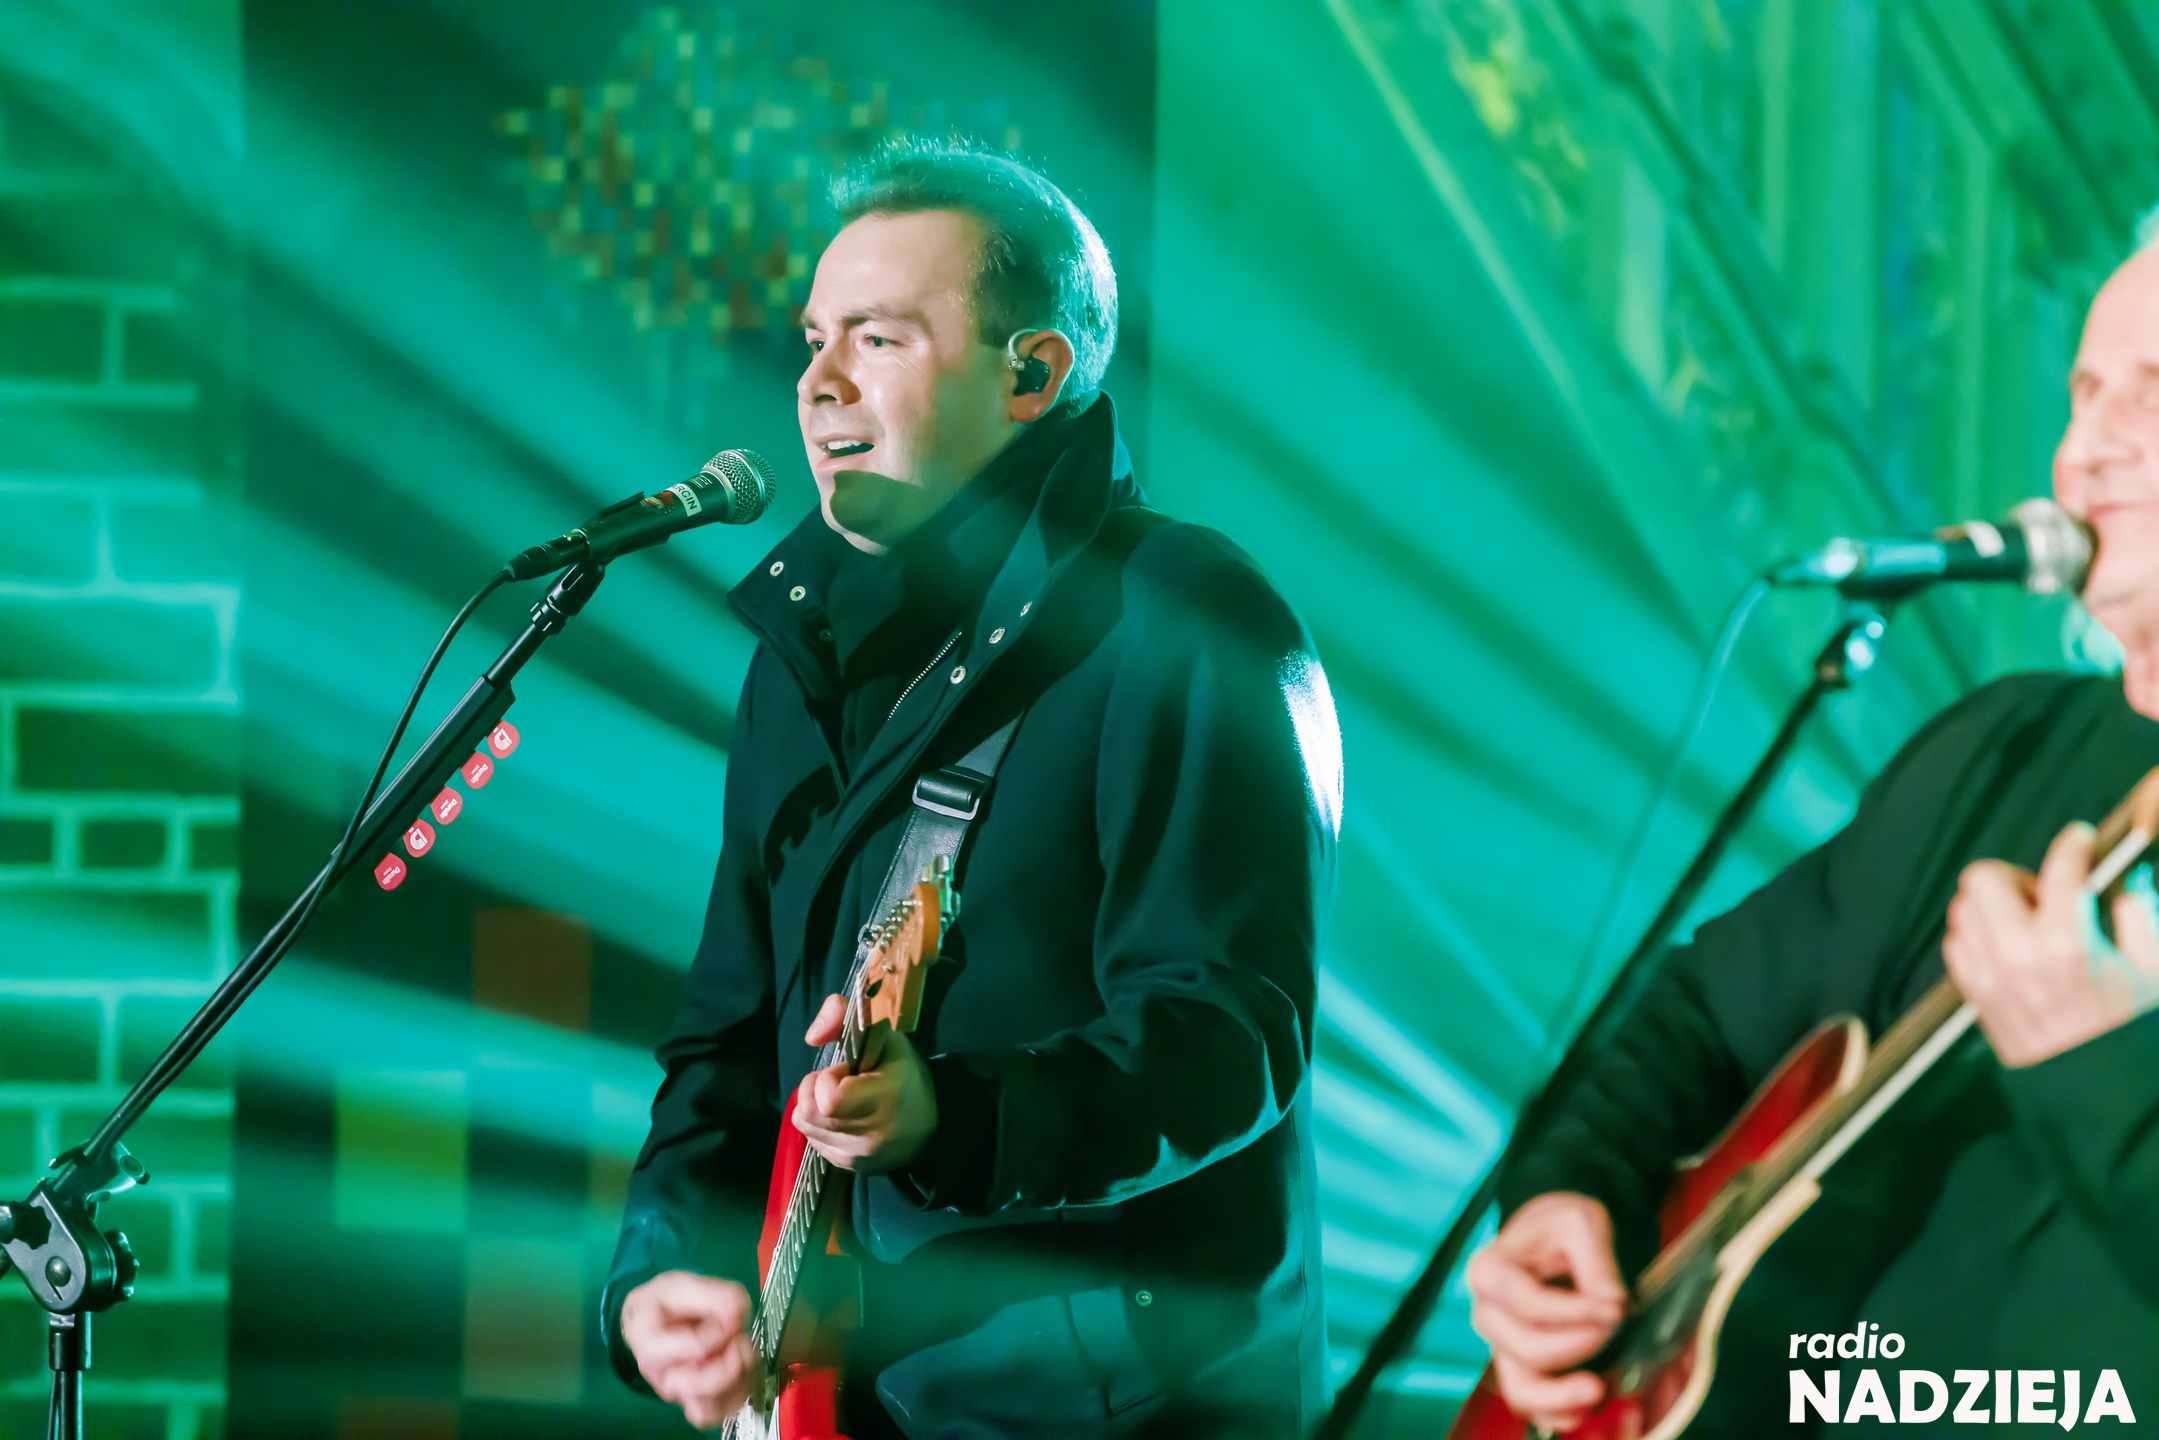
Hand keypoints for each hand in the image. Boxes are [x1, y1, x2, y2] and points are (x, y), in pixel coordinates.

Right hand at [619, 1270, 755, 1429]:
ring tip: (742, 1351)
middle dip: (730, 1361)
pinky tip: (742, 1366)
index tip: (728, 1315)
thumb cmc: (662, 1302)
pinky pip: (719, 1412)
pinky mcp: (695, 1399)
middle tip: (738, 1338)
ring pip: (710, 1408)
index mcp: (650, 1343)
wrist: (652, 1317)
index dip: (722, 1331)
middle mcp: (661, 1375)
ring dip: (738, 1379)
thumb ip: (711, 1294)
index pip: (697, 1348)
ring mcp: (678, 1391)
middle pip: (701, 1386)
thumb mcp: (681, 1285)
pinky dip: (739, 1392)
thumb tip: (737, 1310)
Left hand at [792, 992, 938, 1171]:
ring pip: (806, 1126)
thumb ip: (845, 1019)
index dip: (829, 1078)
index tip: (848, 1069)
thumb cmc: (907, 1077)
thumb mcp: (886, 1037)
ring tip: (841, 1098)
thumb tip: (811, 1035)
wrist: (931, 1128)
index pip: (828, 1099)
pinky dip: (819, 1124)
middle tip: (840, 1081)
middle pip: (810, 1111)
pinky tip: (841, 1116)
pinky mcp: (848, 1167)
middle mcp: (870, 1136)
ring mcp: (857, 1156)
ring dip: (814, 1106)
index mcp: (885, 1100)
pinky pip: (813, 1141)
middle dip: (816, 1088)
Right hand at [1466, 1192, 1627, 1432]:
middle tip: (1615, 1325)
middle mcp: (1486, 1312)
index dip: (1575, 1312)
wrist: (1552, 1237)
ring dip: (1560, 1395)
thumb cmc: (1559, 1227)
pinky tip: (1584, 1407)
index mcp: (1489, 1271)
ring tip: (1598, 1388)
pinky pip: (1528, 1404)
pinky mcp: (1518, 1365)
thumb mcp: (1581, 1223)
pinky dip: (1555, 1414)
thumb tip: (1612, 1305)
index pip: (1529, 1305)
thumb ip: (1596, 1262)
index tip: (1616, 1306)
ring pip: (1520, 1386)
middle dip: (1578, 1344)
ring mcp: (1500, 1343)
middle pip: (1526, 1348)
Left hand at [1944, 821, 2158, 1066]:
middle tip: (2045, 896)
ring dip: (1992, 906)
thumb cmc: (2128, 1030)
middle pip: (1983, 878)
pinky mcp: (1972, 995)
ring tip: (2029, 925)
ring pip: (1962, 908)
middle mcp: (2017, 954)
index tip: (2081, 839)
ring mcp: (1987, 975)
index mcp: (2069, 944)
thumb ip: (2141, 916)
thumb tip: (2124, 884)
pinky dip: (1976, 936)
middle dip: (2015, 877)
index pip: (2060, 871)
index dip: (2073, 846)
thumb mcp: (2152, 971)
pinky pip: (1955, 943)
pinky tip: (2008, 949)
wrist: (2094, 1091)